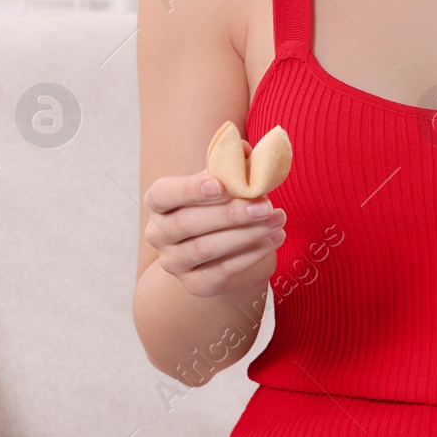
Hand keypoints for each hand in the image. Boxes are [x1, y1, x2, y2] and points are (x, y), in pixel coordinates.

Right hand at [142, 168, 286, 298]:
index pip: (164, 194)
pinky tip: (275, 239)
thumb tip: (246, 150)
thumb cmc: (219, 204)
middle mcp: (158, 234)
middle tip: (266, 205)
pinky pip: (223, 271)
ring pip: (207, 249)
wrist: (222, 250)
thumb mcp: (222, 181)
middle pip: (188, 224)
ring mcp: (174, 263)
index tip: (221, 184)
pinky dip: (252, 254)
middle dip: (230, 214)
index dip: (190, 190)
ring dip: (247, 233)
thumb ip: (230, 164)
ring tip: (278, 219)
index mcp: (157, 202)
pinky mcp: (196, 285)